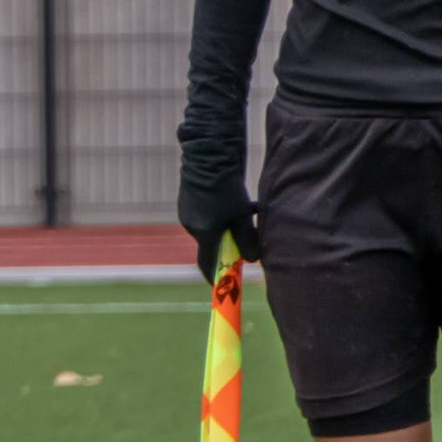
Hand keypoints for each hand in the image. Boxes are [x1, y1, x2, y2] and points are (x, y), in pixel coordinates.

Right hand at [174, 143, 262, 281]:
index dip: (214, 275)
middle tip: (249, 238)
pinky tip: (244, 199)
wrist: (208, 156)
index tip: (220, 284)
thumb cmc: (226, 188)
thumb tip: (252, 260)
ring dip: (232, 223)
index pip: (206, 263)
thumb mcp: (241, 215)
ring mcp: (189, 211)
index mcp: (203, 233)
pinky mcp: (191, 198)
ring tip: (252, 210)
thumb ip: (246, 239)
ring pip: (215, 224)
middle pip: (214, 241)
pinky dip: (226, 211)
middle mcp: (192, 225)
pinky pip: (211, 211)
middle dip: (232, 242)